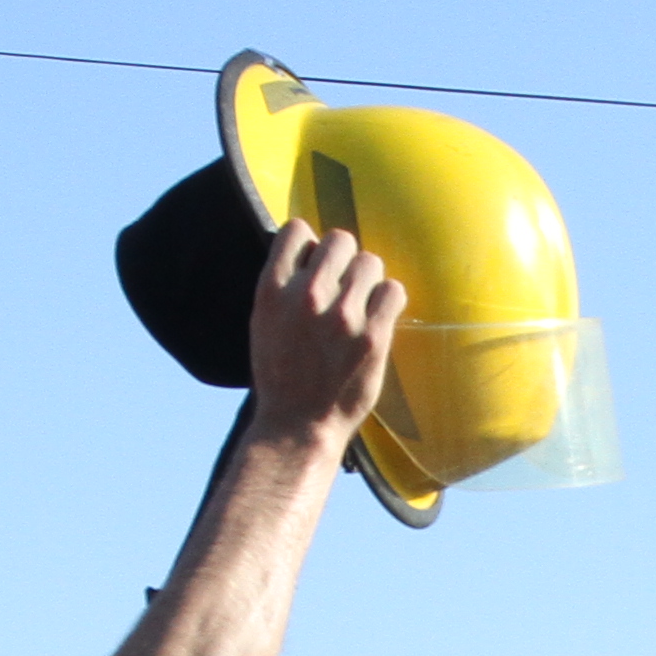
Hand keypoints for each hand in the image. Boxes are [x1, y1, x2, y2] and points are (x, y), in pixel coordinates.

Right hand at [243, 221, 405, 460]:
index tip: (314, 265)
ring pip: (370, 262)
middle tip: (343, 286)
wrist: (298, 425)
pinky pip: (393, 290)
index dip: (310, 244)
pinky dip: (388, 299)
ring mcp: (342, 316)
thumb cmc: (280, 375)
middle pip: (340, 239)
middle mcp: (306, 296)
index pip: (296, 229)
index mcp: (272, 290)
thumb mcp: (262, 322)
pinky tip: (377, 316)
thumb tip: (310, 251)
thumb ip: (283, 284)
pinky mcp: (373, 337)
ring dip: (368, 280)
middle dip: (344, 259)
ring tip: (360, 305)